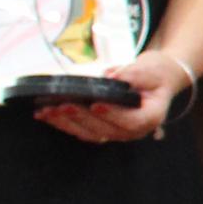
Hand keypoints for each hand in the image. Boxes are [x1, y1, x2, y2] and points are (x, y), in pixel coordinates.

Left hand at [40, 48, 194, 142]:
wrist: (156, 81)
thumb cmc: (156, 75)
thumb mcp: (152, 69)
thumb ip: (134, 73)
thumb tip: (111, 76)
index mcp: (150, 117)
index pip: (132, 121)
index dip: (113, 115)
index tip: (96, 104)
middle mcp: (134, 131)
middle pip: (106, 130)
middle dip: (81, 118)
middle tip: (63, 105)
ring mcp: (117, 132)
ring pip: (90, 134)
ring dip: (67, 124)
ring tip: (47, 111)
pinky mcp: (103, 129)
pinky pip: (82, 131)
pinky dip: (63, 124)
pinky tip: (46, 115)